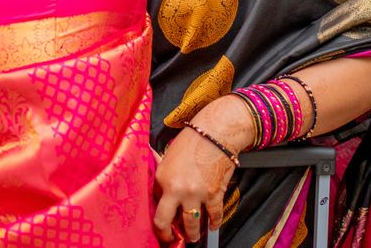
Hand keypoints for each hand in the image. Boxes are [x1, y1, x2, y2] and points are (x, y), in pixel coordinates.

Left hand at [152, 95, 253, 242]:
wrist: (215, 133)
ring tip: (194, 236)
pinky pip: (214, 216)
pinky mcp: (214, 194)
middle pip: (166, 222)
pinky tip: (212, 225)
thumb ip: (163, 178)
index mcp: (162, 179)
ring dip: (193, 233)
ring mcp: (196, 194)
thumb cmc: (191, 141)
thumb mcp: (168, 158)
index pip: (155, 207)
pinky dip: (214, 223)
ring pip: (192, 224)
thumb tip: (158, 193)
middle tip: (173, 239)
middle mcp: (176, 189)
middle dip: (169, 235)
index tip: (162, 229)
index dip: (159, 222)